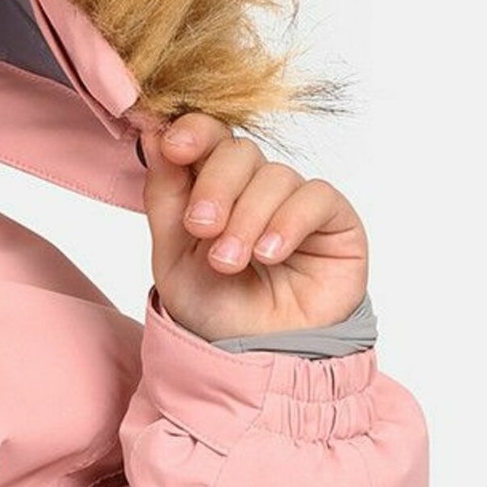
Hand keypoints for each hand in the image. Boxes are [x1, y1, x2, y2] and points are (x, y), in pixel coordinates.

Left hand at [138, 113, 369, 342]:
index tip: (172, 146)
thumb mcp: (172, 253)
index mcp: (212, 184)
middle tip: (201, 227)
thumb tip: (152, 132)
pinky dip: (287, 222)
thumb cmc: (215, 306)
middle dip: (215, 187)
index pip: (207, 135)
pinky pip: (315, 196)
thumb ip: (164, 194)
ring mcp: (294, 200)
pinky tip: (270, 255)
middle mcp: (254, 185)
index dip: (193, 131)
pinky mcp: (334, 220)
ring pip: (273, 176)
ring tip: (230, 262)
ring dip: (247, 218)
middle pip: (237, 151)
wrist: (255, 355)